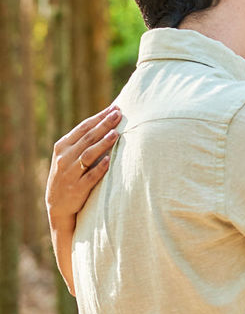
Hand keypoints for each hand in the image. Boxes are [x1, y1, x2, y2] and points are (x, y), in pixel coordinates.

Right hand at [46, 105, 120, 220]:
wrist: (57, 204)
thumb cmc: (69, 174)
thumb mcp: (68, 156)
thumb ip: (83, 141)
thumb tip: (106, 123)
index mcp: (63, 146)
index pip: (83, 127)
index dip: (99, 117)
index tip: (114, 108)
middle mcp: (64, 158)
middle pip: (87, 138)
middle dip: (104, 125)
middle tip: (118, 114)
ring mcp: (70, 173)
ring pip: (88, 155)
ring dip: (102, 144)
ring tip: (116, 134)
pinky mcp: (77, 188)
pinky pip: (90, 176)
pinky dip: (100, 168)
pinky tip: (110, 160)